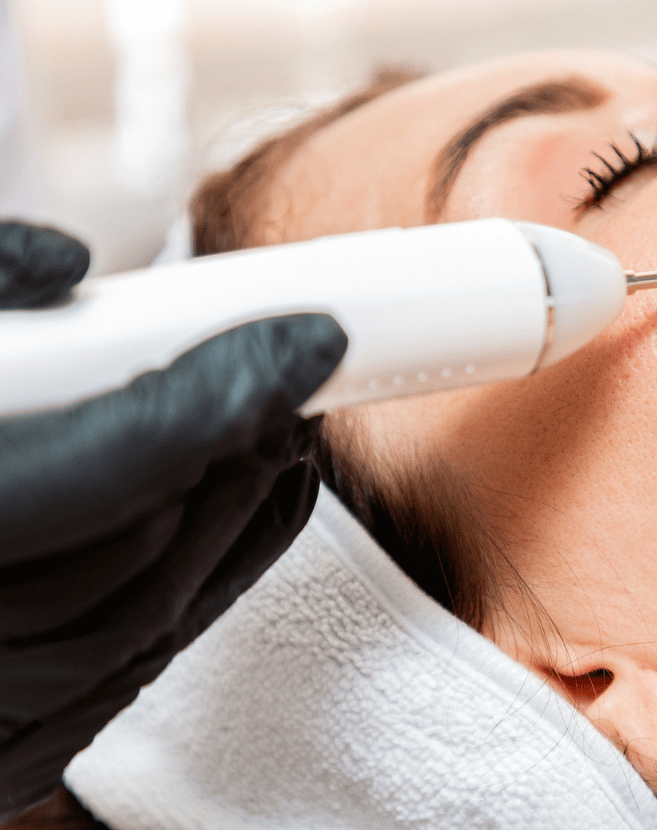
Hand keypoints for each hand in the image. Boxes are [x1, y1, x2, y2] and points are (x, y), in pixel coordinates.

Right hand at [0, 222, 347, 819]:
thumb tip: (65, 266)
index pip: (105, 470)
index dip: (218, 397)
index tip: (305, 339)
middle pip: (138, 551)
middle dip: (232, 455)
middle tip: (290, 375)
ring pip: (144, 625)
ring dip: (232, 522)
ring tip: (275, 433)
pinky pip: (125, 676)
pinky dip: (195, 588)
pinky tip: (226, 518)